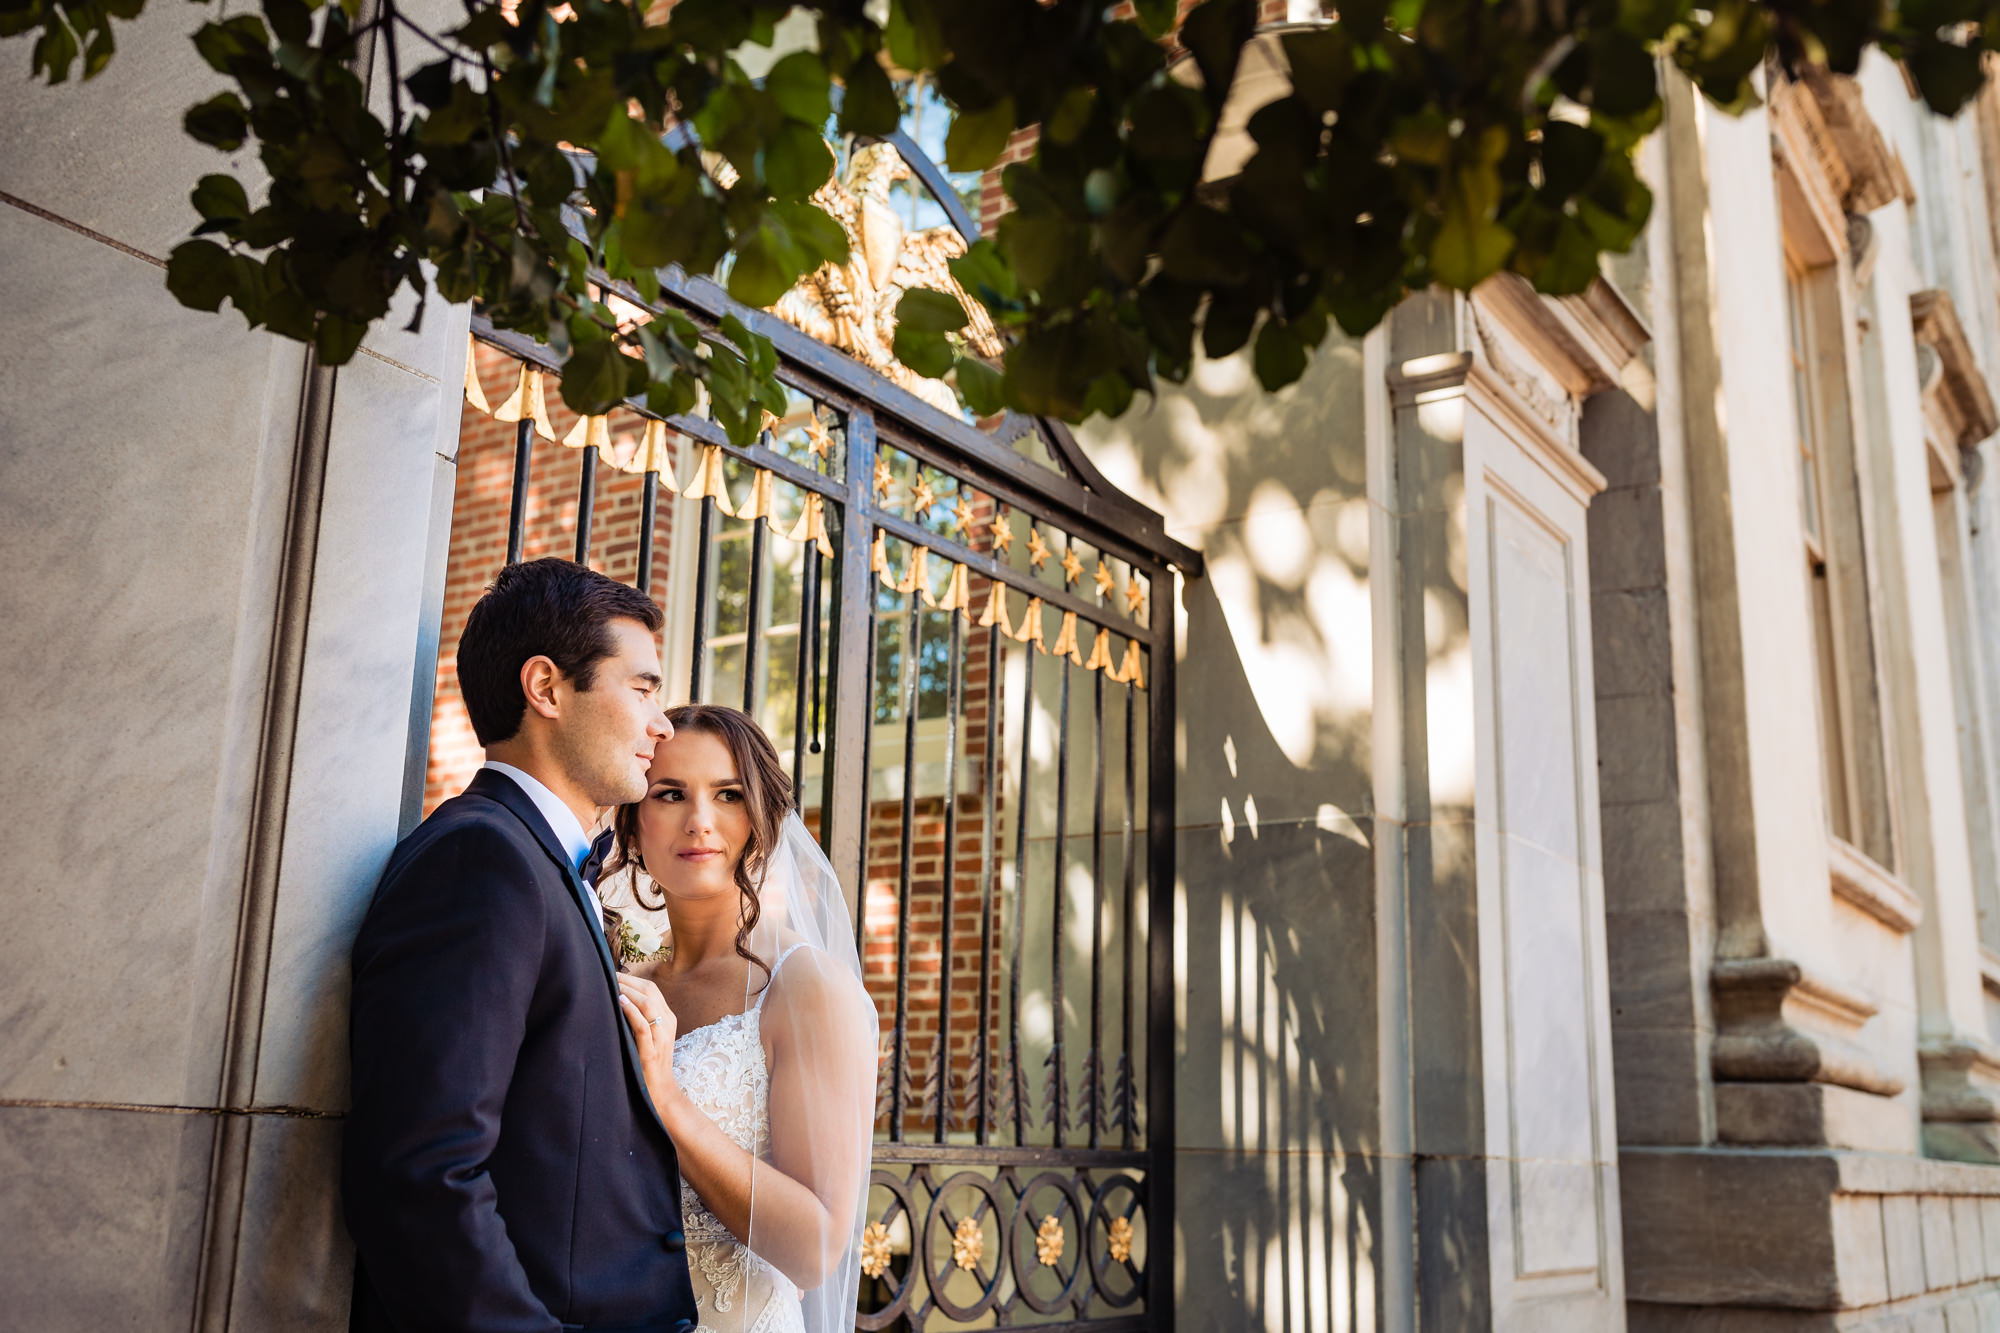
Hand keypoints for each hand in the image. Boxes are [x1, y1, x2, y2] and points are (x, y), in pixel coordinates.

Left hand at [617, 974, 679, 1110]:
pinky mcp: (652, 1051)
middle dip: (628, 981)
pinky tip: (620, 1003)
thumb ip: (639, 1020)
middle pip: (650, 991)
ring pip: (648, 1004)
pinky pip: (643, 1026)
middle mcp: (667, 1024)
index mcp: (667, 1018)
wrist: (661, 1093)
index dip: (632, 979)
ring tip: (612, 984)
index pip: (651, 989)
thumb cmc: (649, 1065)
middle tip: (608, 975)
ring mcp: (661, 1037)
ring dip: (629, 991)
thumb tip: (616, 1002)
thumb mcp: (648, 1038)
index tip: (612, 974)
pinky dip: (632, 1012)